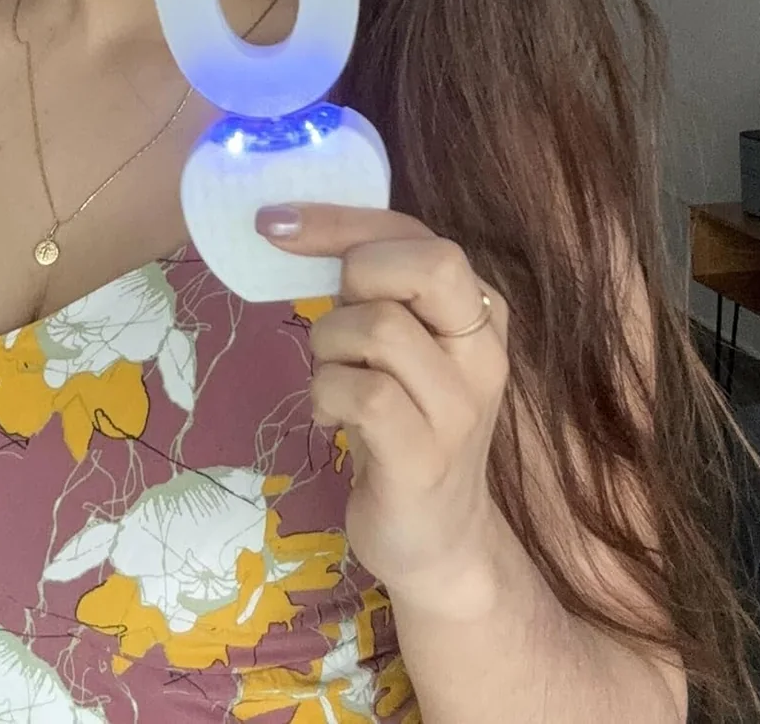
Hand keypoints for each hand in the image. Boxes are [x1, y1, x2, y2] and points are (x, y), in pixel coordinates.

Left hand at [256, 202, 509, 610]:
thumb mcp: (398, 344)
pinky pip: (363, 394)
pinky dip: (326, 395)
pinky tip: (330, 417)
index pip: (417, 234)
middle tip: (335, 318)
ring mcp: (460, 408)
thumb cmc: (404, 423)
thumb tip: (290, 223)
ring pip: (381, 327)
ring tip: (333, 379)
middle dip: (357, 273)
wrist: (438, 539)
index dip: (343, 220)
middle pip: (431, 263)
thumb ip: (373, 289)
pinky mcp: (425, 458)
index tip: (276, 221)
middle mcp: (483, 351)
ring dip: (329, 345)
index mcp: (479, 310)